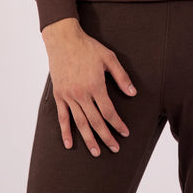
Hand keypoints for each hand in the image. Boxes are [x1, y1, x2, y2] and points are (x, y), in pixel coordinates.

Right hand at [42, 17, 137, 155]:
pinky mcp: (59, 95)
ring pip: (80, 122)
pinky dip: (65, 131)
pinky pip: (62, 117)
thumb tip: (133, 93)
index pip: (109, 112)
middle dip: (106, 137)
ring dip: (88, 139)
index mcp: (96, 85)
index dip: (117, 124)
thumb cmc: (88, 47)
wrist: (64, 40)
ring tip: (96, 152)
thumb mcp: (109, 58)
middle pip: (96, 121)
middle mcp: (82, 94)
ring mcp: (69, 96)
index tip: (125, 133)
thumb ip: (121, 76)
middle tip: (115, 148)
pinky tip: (70, 144)